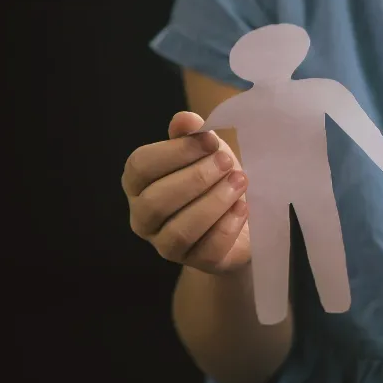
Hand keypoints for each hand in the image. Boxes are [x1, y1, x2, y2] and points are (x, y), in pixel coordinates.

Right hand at [123, 111, 250, 273]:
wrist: (244, 220)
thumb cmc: (215, 181)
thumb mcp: (206, 153)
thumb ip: (193, 135)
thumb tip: (187, 119)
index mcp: (138, 183)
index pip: (140, 166)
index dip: (175, 151)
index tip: (210, 140)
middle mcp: (144, 217)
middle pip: (157, 201)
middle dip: (197, 178)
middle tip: (229, 163)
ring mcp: (166, 245)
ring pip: (179, 231)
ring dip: (213, 203)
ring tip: (240, 182)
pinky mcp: (197, 263)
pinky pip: (207, 251)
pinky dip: (227, 228)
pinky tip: (243, 208)